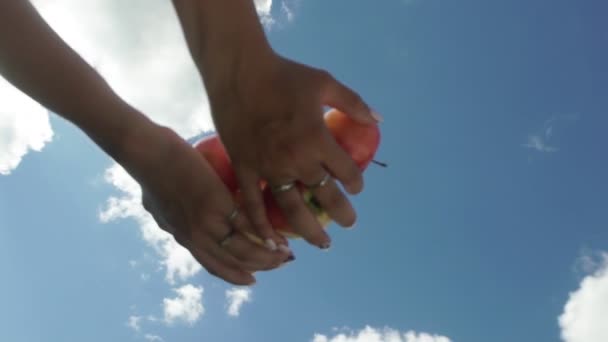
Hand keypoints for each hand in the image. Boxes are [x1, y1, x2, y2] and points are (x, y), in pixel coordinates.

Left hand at [121, 121, 291, 284]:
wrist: (148, 155)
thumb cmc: (150, 172)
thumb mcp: (156, 206)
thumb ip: (166, 216)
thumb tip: (164, 217)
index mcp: (185, 236)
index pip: (213, 265)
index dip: (235, 274)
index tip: (251, 278)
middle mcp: (197, 237)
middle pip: (233, 263)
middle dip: (259, 267)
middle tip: (279, 265)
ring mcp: (209, 224)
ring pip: (244, 250)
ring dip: (268, 256)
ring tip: (285, 254)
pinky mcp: (219, 206)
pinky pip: (248, 226)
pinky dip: (266, 234)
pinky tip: (280, 236)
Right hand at [207, 51, 380, 249]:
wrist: (239, 73)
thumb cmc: (284, 75)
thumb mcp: (325, 83)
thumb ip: (353, 103)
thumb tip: (377, 119)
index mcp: (318, 140)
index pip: (346, 172)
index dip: (356, 183)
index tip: (356, 187)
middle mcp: (297, 160)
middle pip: (325, 196)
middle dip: (342, 213)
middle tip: (350, 223)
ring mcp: (269, 168)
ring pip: (293, 209)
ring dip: (309, 230)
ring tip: (322, 243)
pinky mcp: (246, 169)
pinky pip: (254, 204)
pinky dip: (262, 226)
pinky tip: (273, 244)